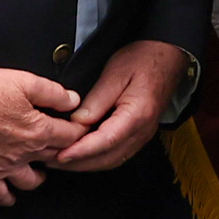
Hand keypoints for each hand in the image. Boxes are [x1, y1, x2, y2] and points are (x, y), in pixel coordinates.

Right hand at [0, 67, 84, 205]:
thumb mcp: (27, 82)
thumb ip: (54, 93)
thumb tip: (73, 100)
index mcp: (40, 130)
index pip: (71, 137)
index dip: (79, 131)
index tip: (80, 128)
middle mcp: (26, 152)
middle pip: (55, 158)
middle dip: (64, 153)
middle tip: (65, 148)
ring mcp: (6, 165)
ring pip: (31, 181)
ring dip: (39, 176)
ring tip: (41, 170)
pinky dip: (6, 198)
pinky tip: (11, 196)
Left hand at [45, 41, 191, 174]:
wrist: (167, 55)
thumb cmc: (144, 59)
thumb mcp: (115, 73)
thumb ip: (96, 100)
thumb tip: (77, 122)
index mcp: (138, 115)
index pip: (106, 141)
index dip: (81, 151)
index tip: (60, 155)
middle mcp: (142, 131)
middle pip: (107, 158)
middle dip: (77, 163)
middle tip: (51, 160)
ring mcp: (142, 135)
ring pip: (111, 160)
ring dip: (85, 164)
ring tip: (59, 159)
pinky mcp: (138, 134)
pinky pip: (116, 154)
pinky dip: (95, 158)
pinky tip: (80, 154)